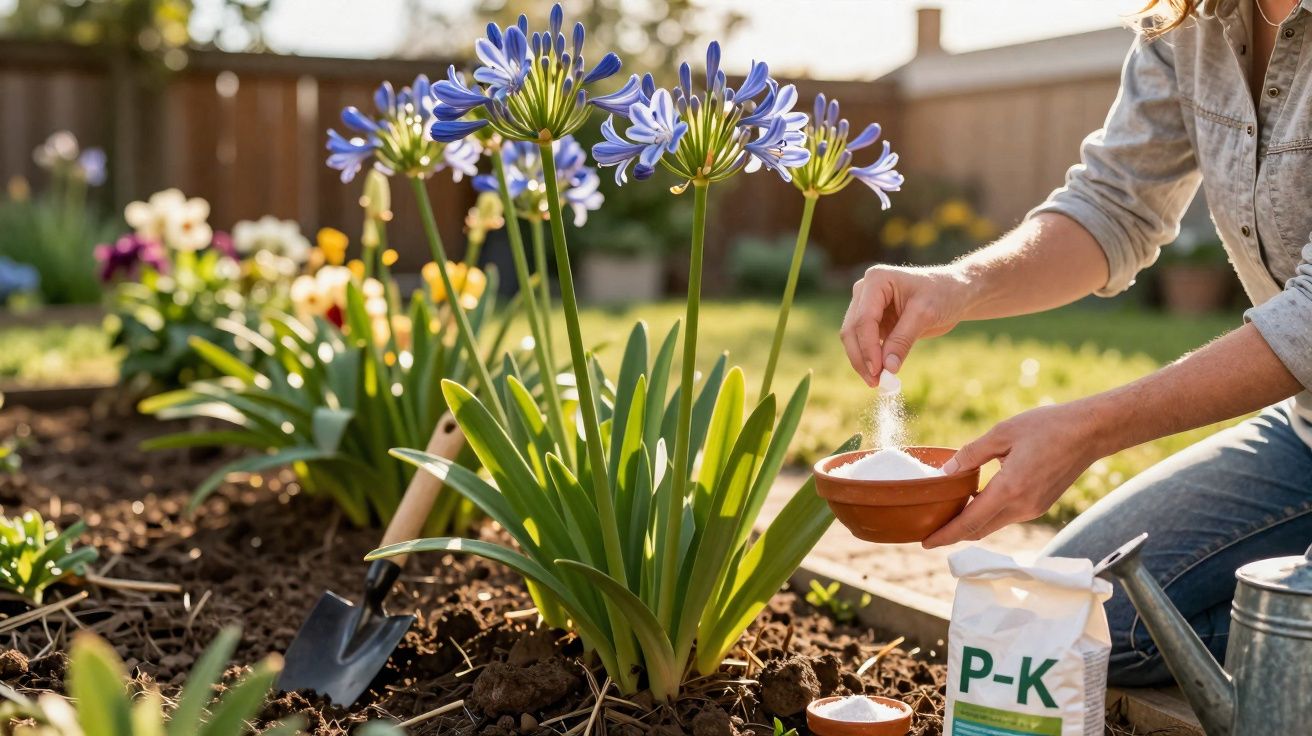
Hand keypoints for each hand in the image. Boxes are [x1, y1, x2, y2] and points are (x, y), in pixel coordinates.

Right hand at [840, 265, 971, 387]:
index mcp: (876, 280)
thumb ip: (903, 340)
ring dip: (862, 361)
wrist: (955, 293)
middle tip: (875, 382)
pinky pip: (864, 343)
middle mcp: (865, 291)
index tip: (877, 371)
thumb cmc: (943, 294)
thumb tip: (887, 368)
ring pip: (853, 338)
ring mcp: (866, 306)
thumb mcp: (925, 315)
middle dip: (861, 357)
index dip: (868, 347)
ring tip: (878, 382)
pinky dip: (870, 359)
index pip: (864, 319)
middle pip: (852, 329)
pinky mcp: (873, 321)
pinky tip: (880, 373)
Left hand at [921, 400, 1110, 548]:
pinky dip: (987, 514)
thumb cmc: (1047, 427)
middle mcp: (1022, 507)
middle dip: (953, 534)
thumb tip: (945, 472)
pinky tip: (974, 501)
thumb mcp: (1002, 433)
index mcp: (1010, 489)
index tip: (924, 543)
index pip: (970, 522)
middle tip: (928, 531)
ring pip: (993, 524)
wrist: (1090, 432)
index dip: (945, 535)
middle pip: (979, 530)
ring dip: (970, 523)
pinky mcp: (1040, 505)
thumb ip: (971, 453)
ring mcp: (1033, 509)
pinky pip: (1007, 516)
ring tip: (946, 514)